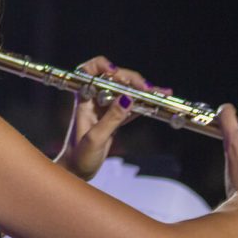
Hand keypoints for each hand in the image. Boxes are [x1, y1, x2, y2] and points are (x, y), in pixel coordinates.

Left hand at [60, 55, 157, 179]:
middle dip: (132, 80)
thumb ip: (111, 119)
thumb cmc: (79, 157)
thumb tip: (128, 98)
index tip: (116, 71)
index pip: (88, 71)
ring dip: (142, 91)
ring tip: (161, 93)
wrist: (76, 171)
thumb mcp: (96, 138)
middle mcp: (94, 99)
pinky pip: (131, 106)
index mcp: (84, 100)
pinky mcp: (114, 117)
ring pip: (125, 91)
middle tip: (147, 89)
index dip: (102, 66)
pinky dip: (144, 104)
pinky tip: (158, 102)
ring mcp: (105, 107)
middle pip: (114, 79)